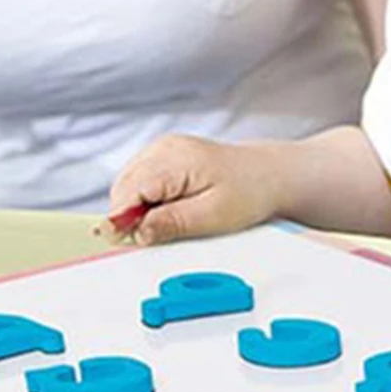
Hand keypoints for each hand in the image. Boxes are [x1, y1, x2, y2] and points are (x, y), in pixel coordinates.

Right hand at [105, 134, 292, 246]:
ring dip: (137, 208)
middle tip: (155, 237)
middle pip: (123, 188)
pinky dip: (146, 199)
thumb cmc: (248, 193)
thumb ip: (171, 223)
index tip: (123, 243)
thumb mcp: (212, 216)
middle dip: (130, 216)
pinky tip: (169, 208)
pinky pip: (140, 181)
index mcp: (173, 160)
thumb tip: (134, 232)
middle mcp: (162, 149)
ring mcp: (162, 149)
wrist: (269, 175)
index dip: (121, 220)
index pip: (129, 191)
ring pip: (128, 185)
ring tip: (170, 220)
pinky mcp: (164, 156)